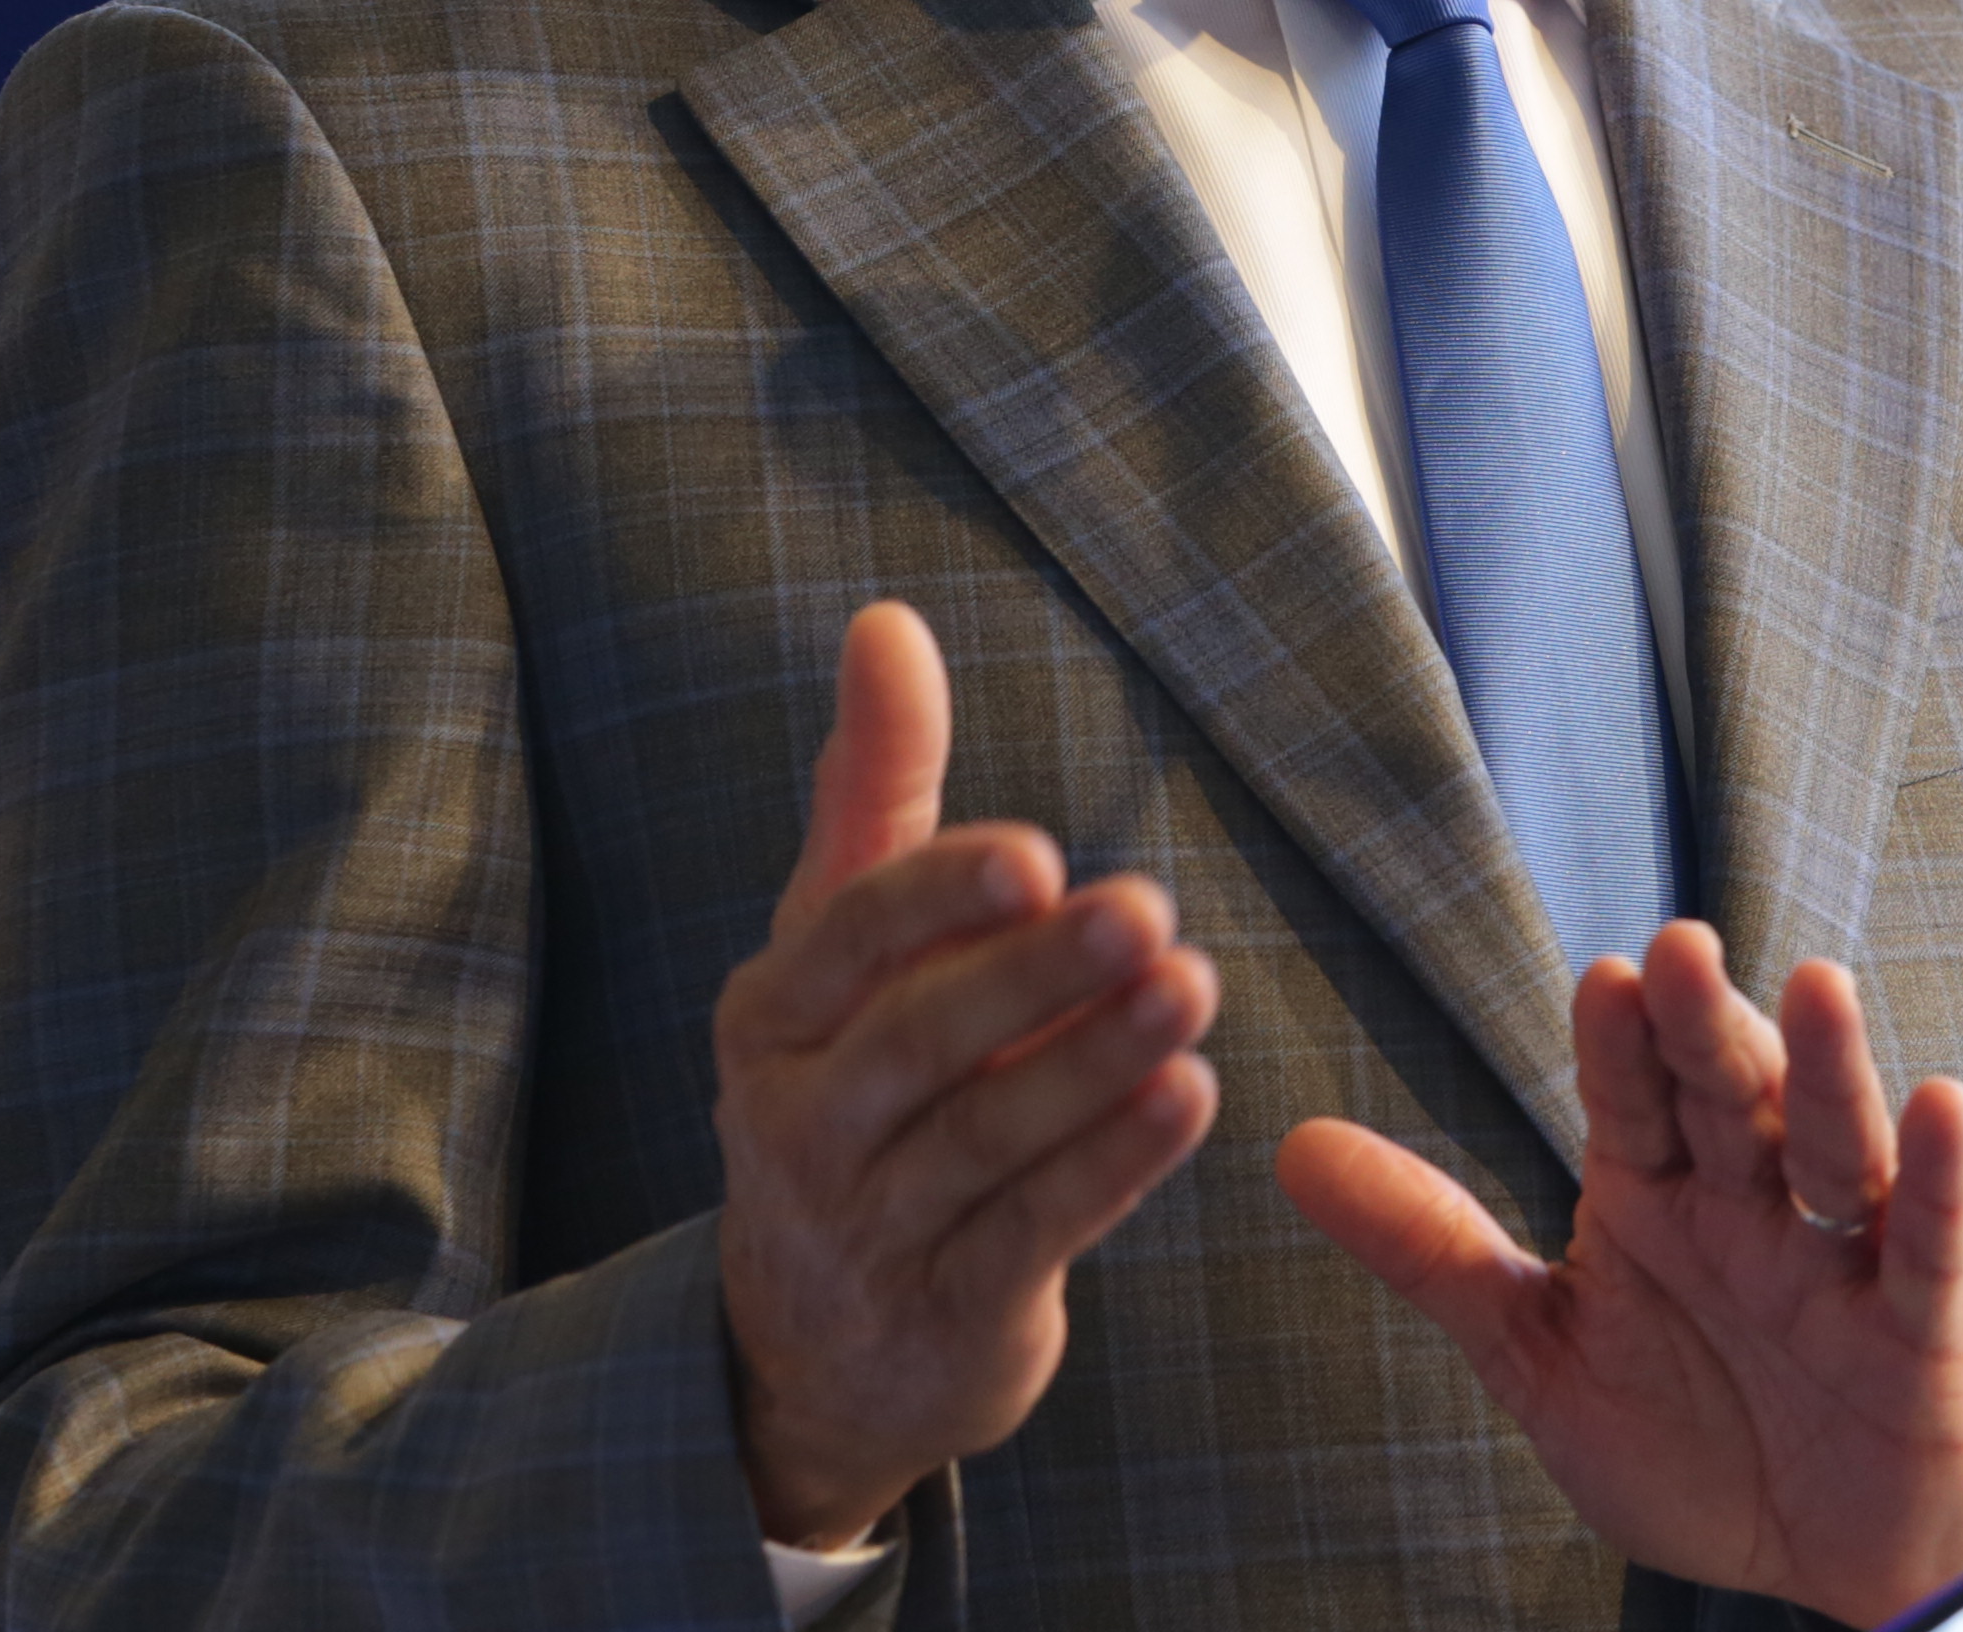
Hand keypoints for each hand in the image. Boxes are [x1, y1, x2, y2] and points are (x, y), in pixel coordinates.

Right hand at [711, 603, 1224, 1549]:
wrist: (822, 1341)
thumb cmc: (856, 1081)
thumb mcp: (844, 945)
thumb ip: (877, 787)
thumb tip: (885, 622)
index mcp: (771, 1016)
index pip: (846, 938)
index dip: (938, 896)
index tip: (1035, 854)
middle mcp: (797, 1124)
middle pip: (921, 1040)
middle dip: (1036, 975)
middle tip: (1148, 911)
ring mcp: (866, 1229)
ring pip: (986, 1138)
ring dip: (1095, 1063)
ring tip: (1191, 990)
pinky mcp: (945, 1311)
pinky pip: (1033, 1231)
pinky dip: (1111, 1168)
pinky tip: (1188, 1099)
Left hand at [1280, 924, 1962, 1620]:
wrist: (1818, 1565)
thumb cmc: (1693, 1443)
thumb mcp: (1540, 1353)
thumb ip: (1432, 1250)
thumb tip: (1293, 1147)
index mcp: (1655, 1198)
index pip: (1631, 1101)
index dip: (1620, 1047)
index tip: (1601, 979)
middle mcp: (1748, 1205)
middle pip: (1728, 1099)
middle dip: (1707, 1028)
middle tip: (1679, 951)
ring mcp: (1837, 1259)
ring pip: (1833, 1146)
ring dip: (1828, 1070)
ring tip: (1817, 988)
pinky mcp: (1917, 1324)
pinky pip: (1928, 1242)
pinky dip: (1938, 1175)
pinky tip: (1939, 1102)